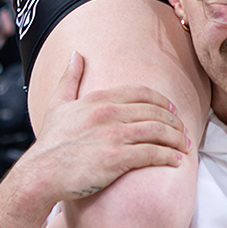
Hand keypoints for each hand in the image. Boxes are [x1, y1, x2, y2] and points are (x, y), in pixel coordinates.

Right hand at [25, 51, 189, 198]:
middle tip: (184, 131)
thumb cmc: (50, 142)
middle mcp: (109, 113)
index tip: (172, 110)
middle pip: (154, 112)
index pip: (141, 94)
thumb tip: (76, 54)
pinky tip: (176, 160)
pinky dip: (168, 156)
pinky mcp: (116, 159)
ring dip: (176, 138)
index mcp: (99, 99)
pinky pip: (151, 153)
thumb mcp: (58, 104)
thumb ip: (70, 78)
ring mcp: (113, 136)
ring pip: (157, 131)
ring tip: (185, 146)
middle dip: (174, 121)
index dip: (162, 101)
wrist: (41, 173)